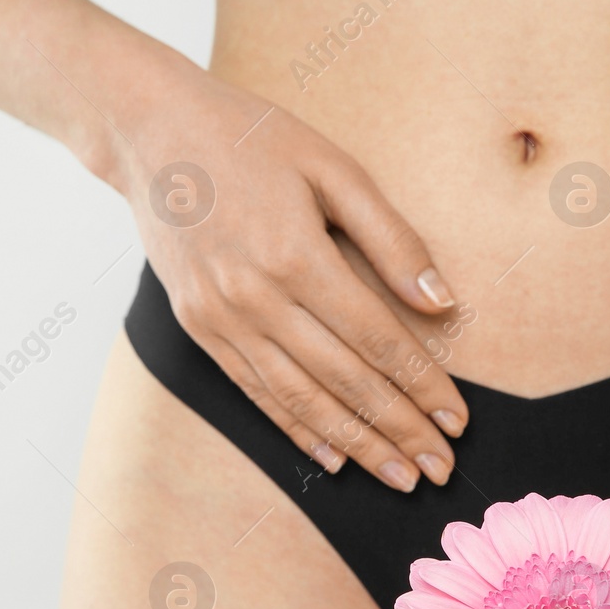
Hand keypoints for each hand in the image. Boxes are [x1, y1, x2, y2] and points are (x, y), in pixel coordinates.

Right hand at [84, 55, 468, 491]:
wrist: (150, 132)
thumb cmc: (252, 139)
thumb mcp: (333, 168)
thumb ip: (392, 238)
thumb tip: (442, 303)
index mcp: (296, 255)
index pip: (377, 340)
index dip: (423, 385)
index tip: (459, 420)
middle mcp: (256, 298)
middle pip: (344, 381)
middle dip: (399, 429)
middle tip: (440, 469)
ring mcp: (221, 319)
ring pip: (301, 399)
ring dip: (355, 444)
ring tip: (399, 476)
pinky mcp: (199, 329)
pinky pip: (256, 391)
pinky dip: (297, 430)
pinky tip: (333, 458)